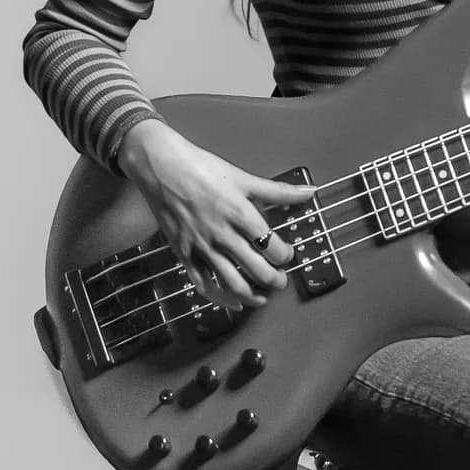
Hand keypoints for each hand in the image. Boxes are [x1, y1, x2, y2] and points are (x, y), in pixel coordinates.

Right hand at [117, 120, 318, 309]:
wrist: (160, 166)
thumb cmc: (200, 167)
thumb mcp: (243, 178)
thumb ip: (278, 191)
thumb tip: (309, 192)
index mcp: (240, 213)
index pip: (272, 246)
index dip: (285, 256)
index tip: (287, 254)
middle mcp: (222, 234)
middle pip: (257, 268)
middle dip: (274, 279)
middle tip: (280, 279)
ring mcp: (202, 246)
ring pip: (232, 282)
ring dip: (253, 295)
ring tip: (263, 297)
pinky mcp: (183, 253)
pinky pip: (203, 284)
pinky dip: (221, 299)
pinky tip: (234, 303)